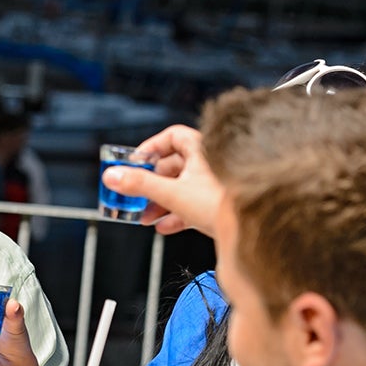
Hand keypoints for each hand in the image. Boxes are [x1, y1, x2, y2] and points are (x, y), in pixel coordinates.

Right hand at [103, 124, 223, 237]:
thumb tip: (111, 176)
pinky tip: (164, 226)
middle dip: (150, 183)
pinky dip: (176, 213)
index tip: (134, 162)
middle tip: (134, 195)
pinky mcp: (221, 205)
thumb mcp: (172, 193)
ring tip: (145, 216)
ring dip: (159, 201)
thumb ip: (140, 185)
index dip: (150, 148)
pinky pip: (193, 204)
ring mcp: (217, 185)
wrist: (254, 229)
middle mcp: (211, 164)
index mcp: (203, 149)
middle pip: (172, 166)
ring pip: (181, 187)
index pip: (172, 136)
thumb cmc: (223, 203)